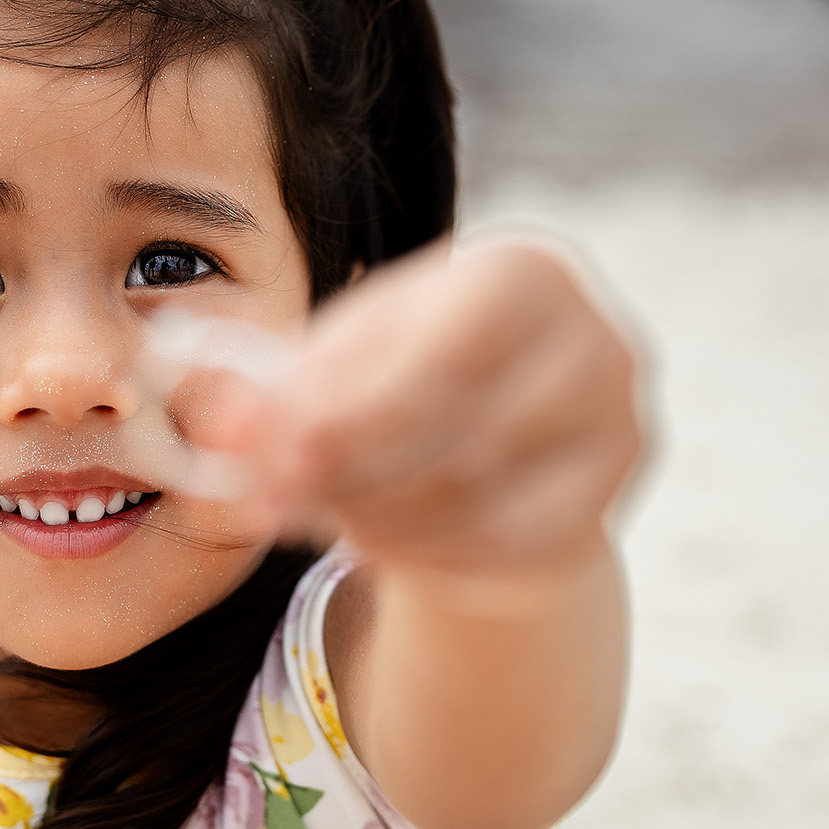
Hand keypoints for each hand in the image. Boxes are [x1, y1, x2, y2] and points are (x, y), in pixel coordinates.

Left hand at [234, 239, 641, 592]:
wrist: (501, 441)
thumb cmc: (410, 373)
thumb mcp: (341, 358)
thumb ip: (278, 381)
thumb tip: (214, 417)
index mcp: (527, 274)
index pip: (443, 347)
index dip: (350, 403)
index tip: (265, 448)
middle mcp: (595, 347)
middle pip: (463, 425)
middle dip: (348, 466)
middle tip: (265, 498)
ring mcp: (614, 434)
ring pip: (479, 495)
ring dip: (374, 514)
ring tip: (305, 512)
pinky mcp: (601, 511)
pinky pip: (503, 550)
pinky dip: (424, 554)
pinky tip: (367, 543)